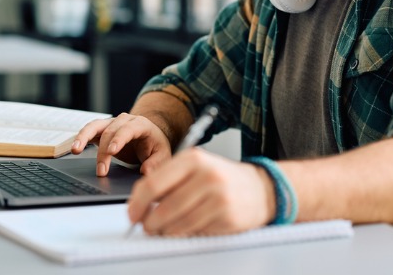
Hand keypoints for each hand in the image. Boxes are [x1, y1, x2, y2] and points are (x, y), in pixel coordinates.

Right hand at [71, 113, 172, 176]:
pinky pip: (90, 131)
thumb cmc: (155, 146)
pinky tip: (75, 147)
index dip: (119, 139)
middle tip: (101, 171)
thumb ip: (156, 163)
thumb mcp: (163, 155)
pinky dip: (81, 137)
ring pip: (95, 126)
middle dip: (103, 152)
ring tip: (76, 149)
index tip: (111, 151)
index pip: (128, 129)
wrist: (149, 137)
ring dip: (84, 137)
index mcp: (141, 124)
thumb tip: (146, 171)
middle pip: (110, 132)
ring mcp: (112, 123)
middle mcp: (124, 120)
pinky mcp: (103, 129)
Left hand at [127, 148, 275, 236]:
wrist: (260, 189)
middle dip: (149, 221)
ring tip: (162, 229)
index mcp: (193, 158)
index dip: (137, 202)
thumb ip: (168, 179)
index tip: (132, 213)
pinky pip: (195, 231)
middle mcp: (206, 175)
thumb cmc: (222, 178)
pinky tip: (183, 228)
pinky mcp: (227, 217)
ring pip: (177, 223)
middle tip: (145, 226)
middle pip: (163, 206)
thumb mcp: (196, 167)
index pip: (153, 183)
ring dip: (164, 231)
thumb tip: (140, 201)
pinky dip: (183, 233)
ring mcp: (218, 197)